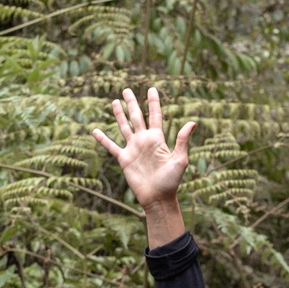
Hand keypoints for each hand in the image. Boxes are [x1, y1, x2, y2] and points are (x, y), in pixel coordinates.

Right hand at [94, 87, 194, 209]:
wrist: (158, 198)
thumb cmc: (171, 181)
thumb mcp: (180, 160)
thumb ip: (182, 140)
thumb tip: (192, 122)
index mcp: (158, 139)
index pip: (155, 115)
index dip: (153, 102)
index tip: (151, 89)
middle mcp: (144, 141)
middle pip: (137, 117)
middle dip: (132, 103)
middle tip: (127, 90)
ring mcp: (133, 149)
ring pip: (124, 127)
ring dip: (119, 115)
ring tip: (114, 101)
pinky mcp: (124, 159)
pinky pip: (111, 146)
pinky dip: (103, 139)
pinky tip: (95, 131)